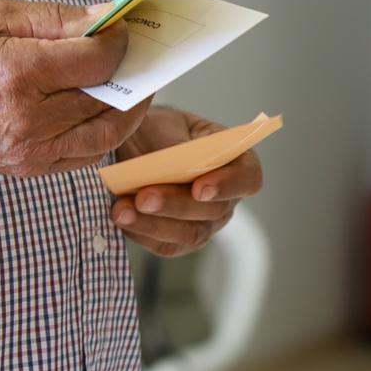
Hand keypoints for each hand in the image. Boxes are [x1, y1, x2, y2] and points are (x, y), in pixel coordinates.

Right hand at [0, 0, 151, 176]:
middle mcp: (27, 117)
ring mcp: (30, 149)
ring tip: (137, 88)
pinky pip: (87, 155)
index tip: (123, 32)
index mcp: (18, 73)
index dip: (118, 44)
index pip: (95, 61)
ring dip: (131, 110)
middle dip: (132, 74)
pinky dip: (107, 135)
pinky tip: (110, 114)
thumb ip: (57, 18)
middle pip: (105, 97)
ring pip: (106, 133)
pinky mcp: (30, 167)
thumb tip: (107, 18)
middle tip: (141, 57)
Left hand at [111, 107, 263, 256]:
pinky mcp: (179, 240)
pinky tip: (122, 218)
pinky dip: (142, 232)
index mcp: (236, 161)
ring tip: (122, 210)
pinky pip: (166, 245)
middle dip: (177, 205)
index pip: (248, 178)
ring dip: (154, 224)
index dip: (228, 185)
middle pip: (214, 211)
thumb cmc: (157, 131)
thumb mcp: (166, 125)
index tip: (200, 187)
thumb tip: (174, 163)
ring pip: (190, 233)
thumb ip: (176, 145)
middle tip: (144, 197)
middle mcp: (226, 197)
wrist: (132, 147)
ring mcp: (205, 222)